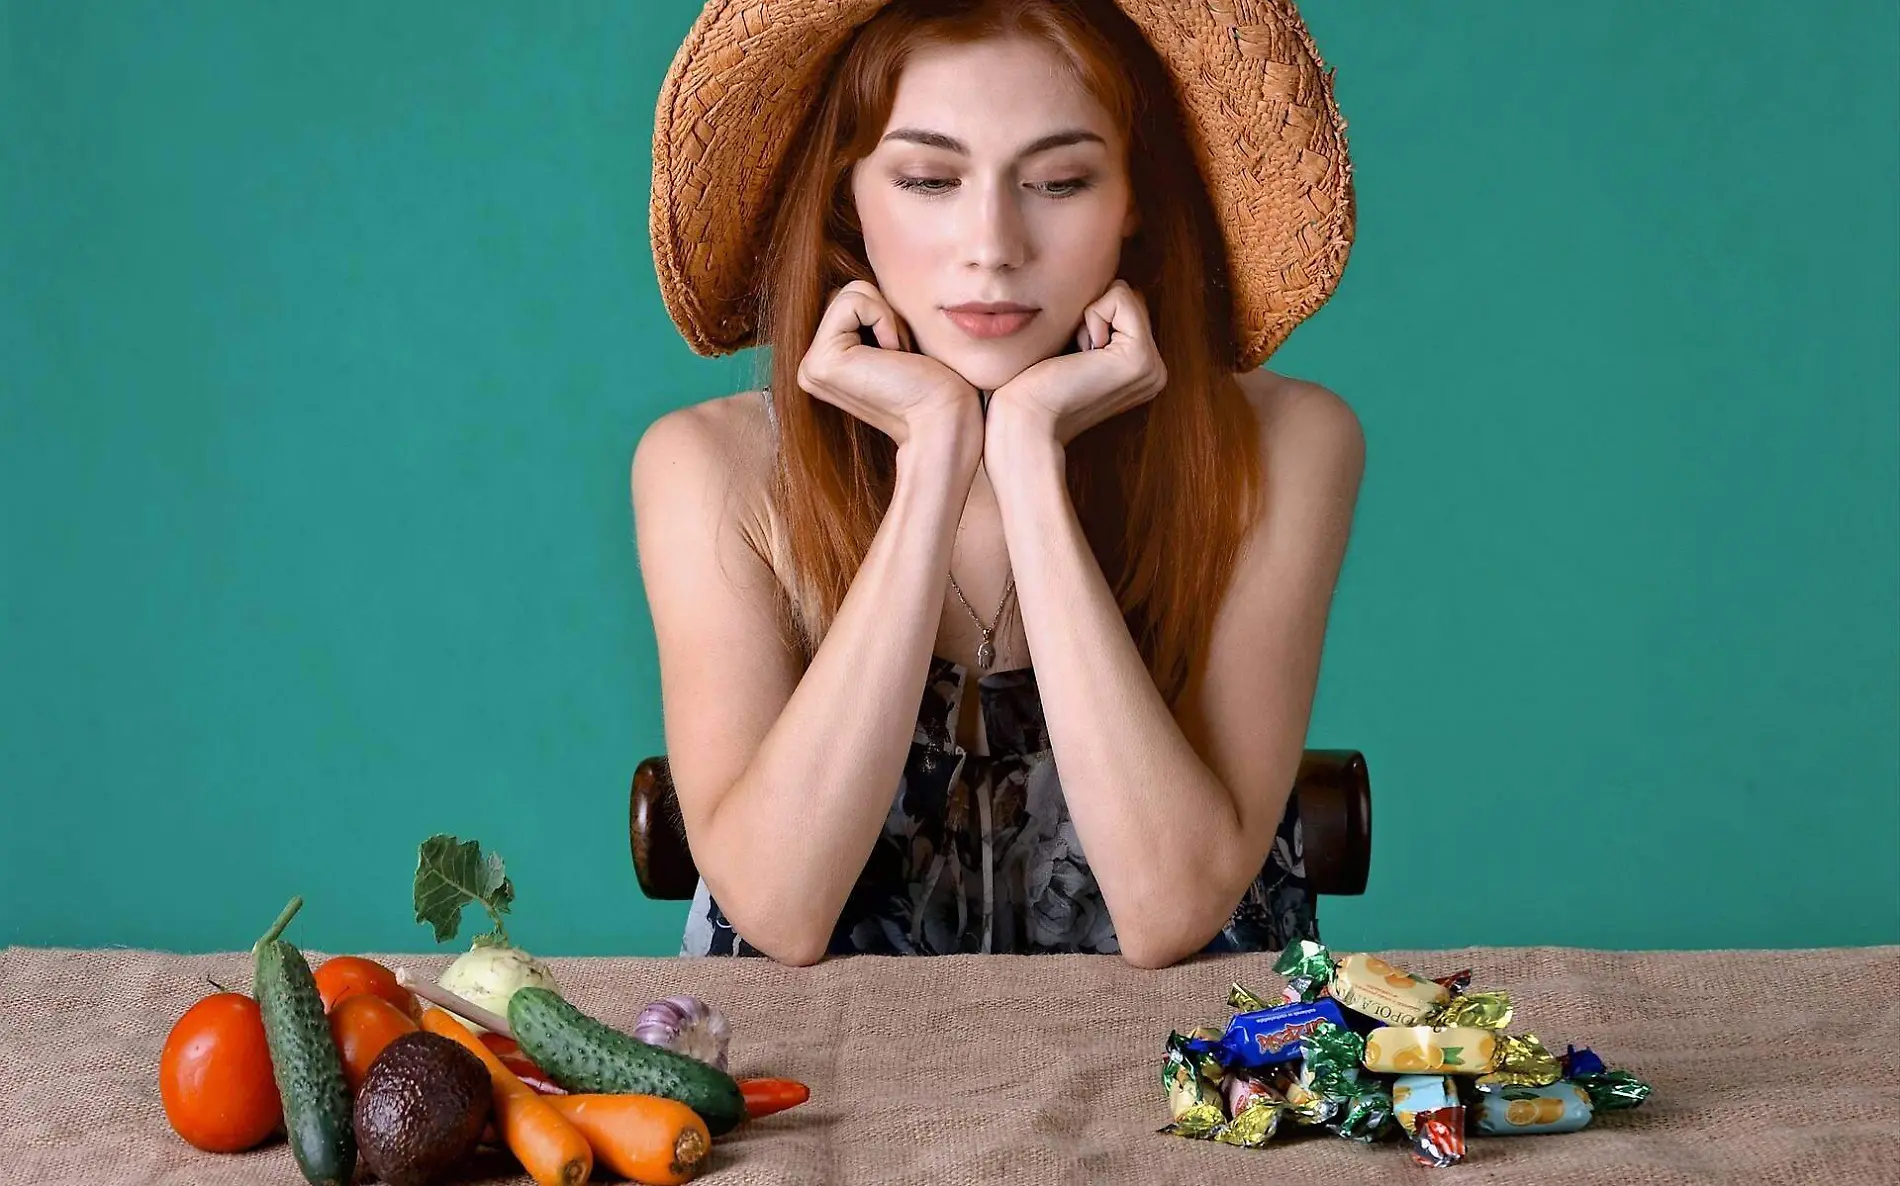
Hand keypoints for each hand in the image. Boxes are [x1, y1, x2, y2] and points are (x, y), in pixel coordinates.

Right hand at [797, 281, 979, 449]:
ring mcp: (812, 366)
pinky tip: (895, 356)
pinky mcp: (821, 362)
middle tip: (903, 356)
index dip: (888, 314)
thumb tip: (865, 274)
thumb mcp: (898, 339)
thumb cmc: (936, 383)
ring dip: (888, 317)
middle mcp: (812, 366)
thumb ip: (872, 315)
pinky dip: (885, 320)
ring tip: (899, 357)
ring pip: (851, 291)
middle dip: (887, 312)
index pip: (853, 299)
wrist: (945, 419)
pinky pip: (854, 300)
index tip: (904, 354)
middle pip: (848, 291)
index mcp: (828, 362)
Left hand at [986, 280, 1166, 445]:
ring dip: (1090, 317)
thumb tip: (1106, 283)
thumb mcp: (1074, 346)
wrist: (1026, 420)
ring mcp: (1152, 367)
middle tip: (1074, 355)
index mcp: (1143, 369)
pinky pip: (1120, 298)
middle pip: (1127, 297)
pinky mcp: (1140, 358)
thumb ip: (1099, 321)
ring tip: (1077, 356)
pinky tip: (1081, 353)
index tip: (1073, 355)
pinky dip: (1093, 315)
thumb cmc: (1034, 385)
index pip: (1124, 306)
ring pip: (1124, 295)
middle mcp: (1155, 370)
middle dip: (1093, 314)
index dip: (1090, 317)